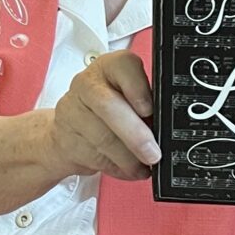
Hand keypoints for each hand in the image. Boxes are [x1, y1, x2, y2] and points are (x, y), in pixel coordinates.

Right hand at [45, 50, 160, 181]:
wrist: (70, 130)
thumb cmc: (111, 112)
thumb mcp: (133, 100)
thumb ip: (150, 106)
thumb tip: (169, 128)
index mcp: (110, 67)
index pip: (122, 65)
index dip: (137, 88)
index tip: (149, 110)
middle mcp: (87, 84)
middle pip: (108, 105)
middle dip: (134, 135)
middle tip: (153, 154)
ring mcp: (72, 110)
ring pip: (103, 139)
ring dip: (129, 159)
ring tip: (143, 165)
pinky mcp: (65, 138)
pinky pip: (95, 158)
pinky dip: (116, 168)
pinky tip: (124, 166)